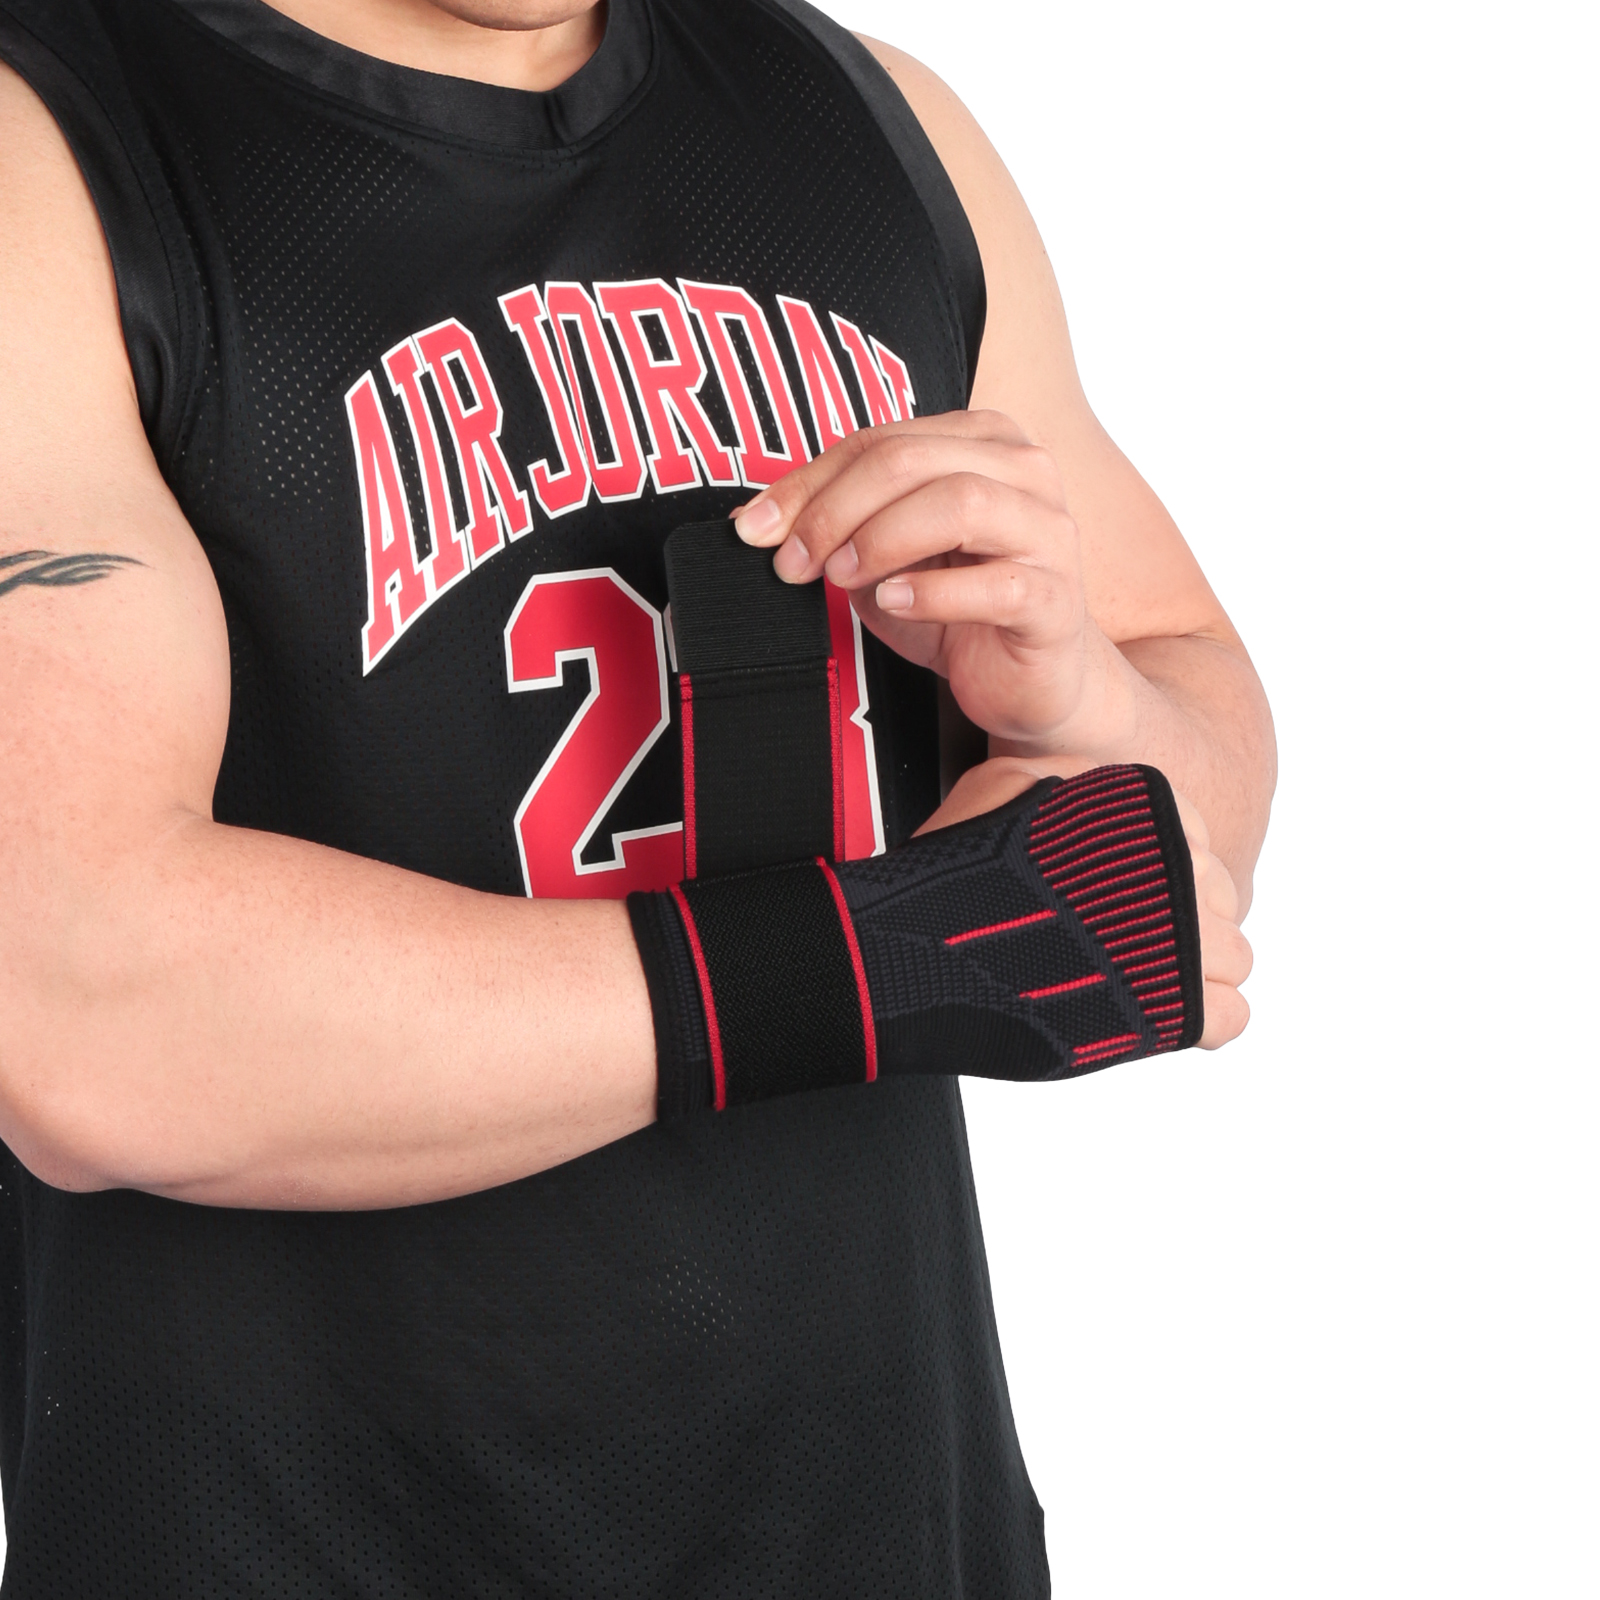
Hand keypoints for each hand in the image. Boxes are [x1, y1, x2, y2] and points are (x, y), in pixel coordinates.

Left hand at [733, 412, 1106, 752]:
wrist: (1030, 680)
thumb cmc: (962, 609)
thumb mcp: (885, 558)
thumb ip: (837, 526)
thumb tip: (757, 522)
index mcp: (983, 441)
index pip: (880, 440)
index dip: (808, 483)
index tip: (757, 528)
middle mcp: (1025, 472)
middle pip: (912, 462)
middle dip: (835, 511)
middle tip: (795, 560)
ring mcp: (1049, 533)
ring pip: (960, 504)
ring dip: (882, 540)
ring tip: (843, 577)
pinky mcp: (1055, 598)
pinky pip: (995, 584)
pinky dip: (931, 592)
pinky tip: (895, 602)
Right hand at [918, 758, 1251, 1049]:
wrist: (930, 944)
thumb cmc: (959, 867)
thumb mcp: (1006, 780)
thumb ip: (1067, 783)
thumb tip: (1086, 800)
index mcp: (1148, 804)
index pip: (1193, 842)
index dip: (1156, 876)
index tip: (1114, 899)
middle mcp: (1182, 864)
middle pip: (1217, 898)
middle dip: (1175, 924)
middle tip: (1114, 946)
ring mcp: (1188, 937)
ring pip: (1232, 958)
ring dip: (1187, 973)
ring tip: (1129, 983)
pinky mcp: (1180, 1008)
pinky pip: (1229, 1016)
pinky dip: (1195, 1022)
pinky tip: (1148, 1018)